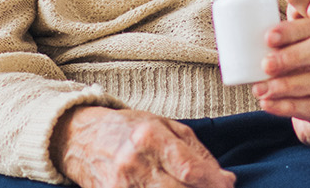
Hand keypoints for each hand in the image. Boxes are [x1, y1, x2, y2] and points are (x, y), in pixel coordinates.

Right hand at [51, 107, 235, 187]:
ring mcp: (122, 185)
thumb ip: (197, 152)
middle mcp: (134, 162)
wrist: (82, 139)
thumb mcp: (166, 127)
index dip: (214, 183)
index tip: (227, 185)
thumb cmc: (127, 130)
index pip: (191, 170)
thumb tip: (225, 179)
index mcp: (149, 137)